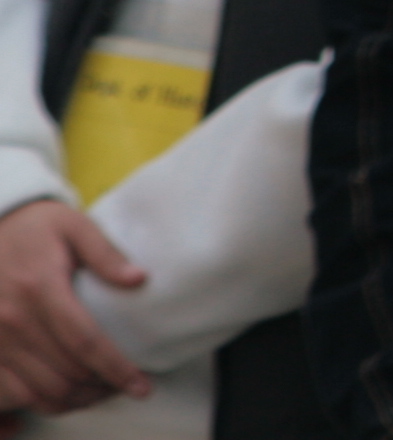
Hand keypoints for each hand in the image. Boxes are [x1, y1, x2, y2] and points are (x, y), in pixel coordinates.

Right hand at [0, 197, 146, 414]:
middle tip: (125, 386)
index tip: (142, 386)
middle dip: (101, 387)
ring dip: (75, 400)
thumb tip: (139, 279)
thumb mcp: (74, 226)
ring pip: (38, 391)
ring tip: (102, 393)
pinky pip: (11, 394)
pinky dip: (41, 403)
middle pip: (64, 374)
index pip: (85, 342)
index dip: (116, 369)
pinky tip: (66, 397)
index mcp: (39, 289)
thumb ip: (105, 253)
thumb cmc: (36, 228)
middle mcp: (12, 321)